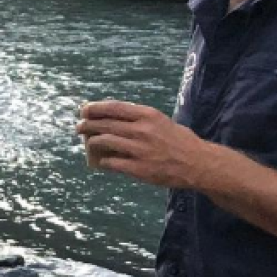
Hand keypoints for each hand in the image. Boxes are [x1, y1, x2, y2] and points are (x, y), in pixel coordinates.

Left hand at [77, 100, 215, 189]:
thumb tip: (113, 118)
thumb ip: (139, 119)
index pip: (114, 107)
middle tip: (79, 127)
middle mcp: (141, 130)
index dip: (95, 108)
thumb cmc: (179, 141)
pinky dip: (103, 160)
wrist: (197, 163)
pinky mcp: (138, 168)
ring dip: (92, 141)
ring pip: (105, 141)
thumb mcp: (161, 122)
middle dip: (88, 125)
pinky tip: (100, 160)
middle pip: (105, 124)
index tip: (84, 109)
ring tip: (88, 142)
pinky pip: (112, 162)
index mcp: (147, 115)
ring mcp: (139, 149)